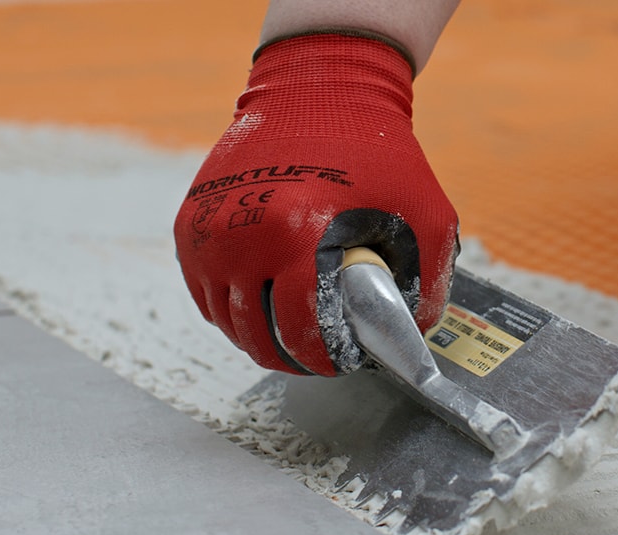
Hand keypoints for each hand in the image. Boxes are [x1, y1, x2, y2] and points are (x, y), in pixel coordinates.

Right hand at [174, 32, 458, 376]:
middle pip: (257, 334)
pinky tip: (260, 310)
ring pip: (226, 319)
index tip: (340, 362)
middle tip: (316, 359)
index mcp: (299, 236)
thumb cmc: (377, 152)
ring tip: (289, 339)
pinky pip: (205, 291)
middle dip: (290, 356)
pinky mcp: (190, 223)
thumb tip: (412, 339)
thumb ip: (427, 283)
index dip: (323, 358)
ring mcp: (209, 231)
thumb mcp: (424, 216)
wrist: (317, 90)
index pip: (300, 330)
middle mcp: (244, 236)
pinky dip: (230, 309)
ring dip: (257, 338)